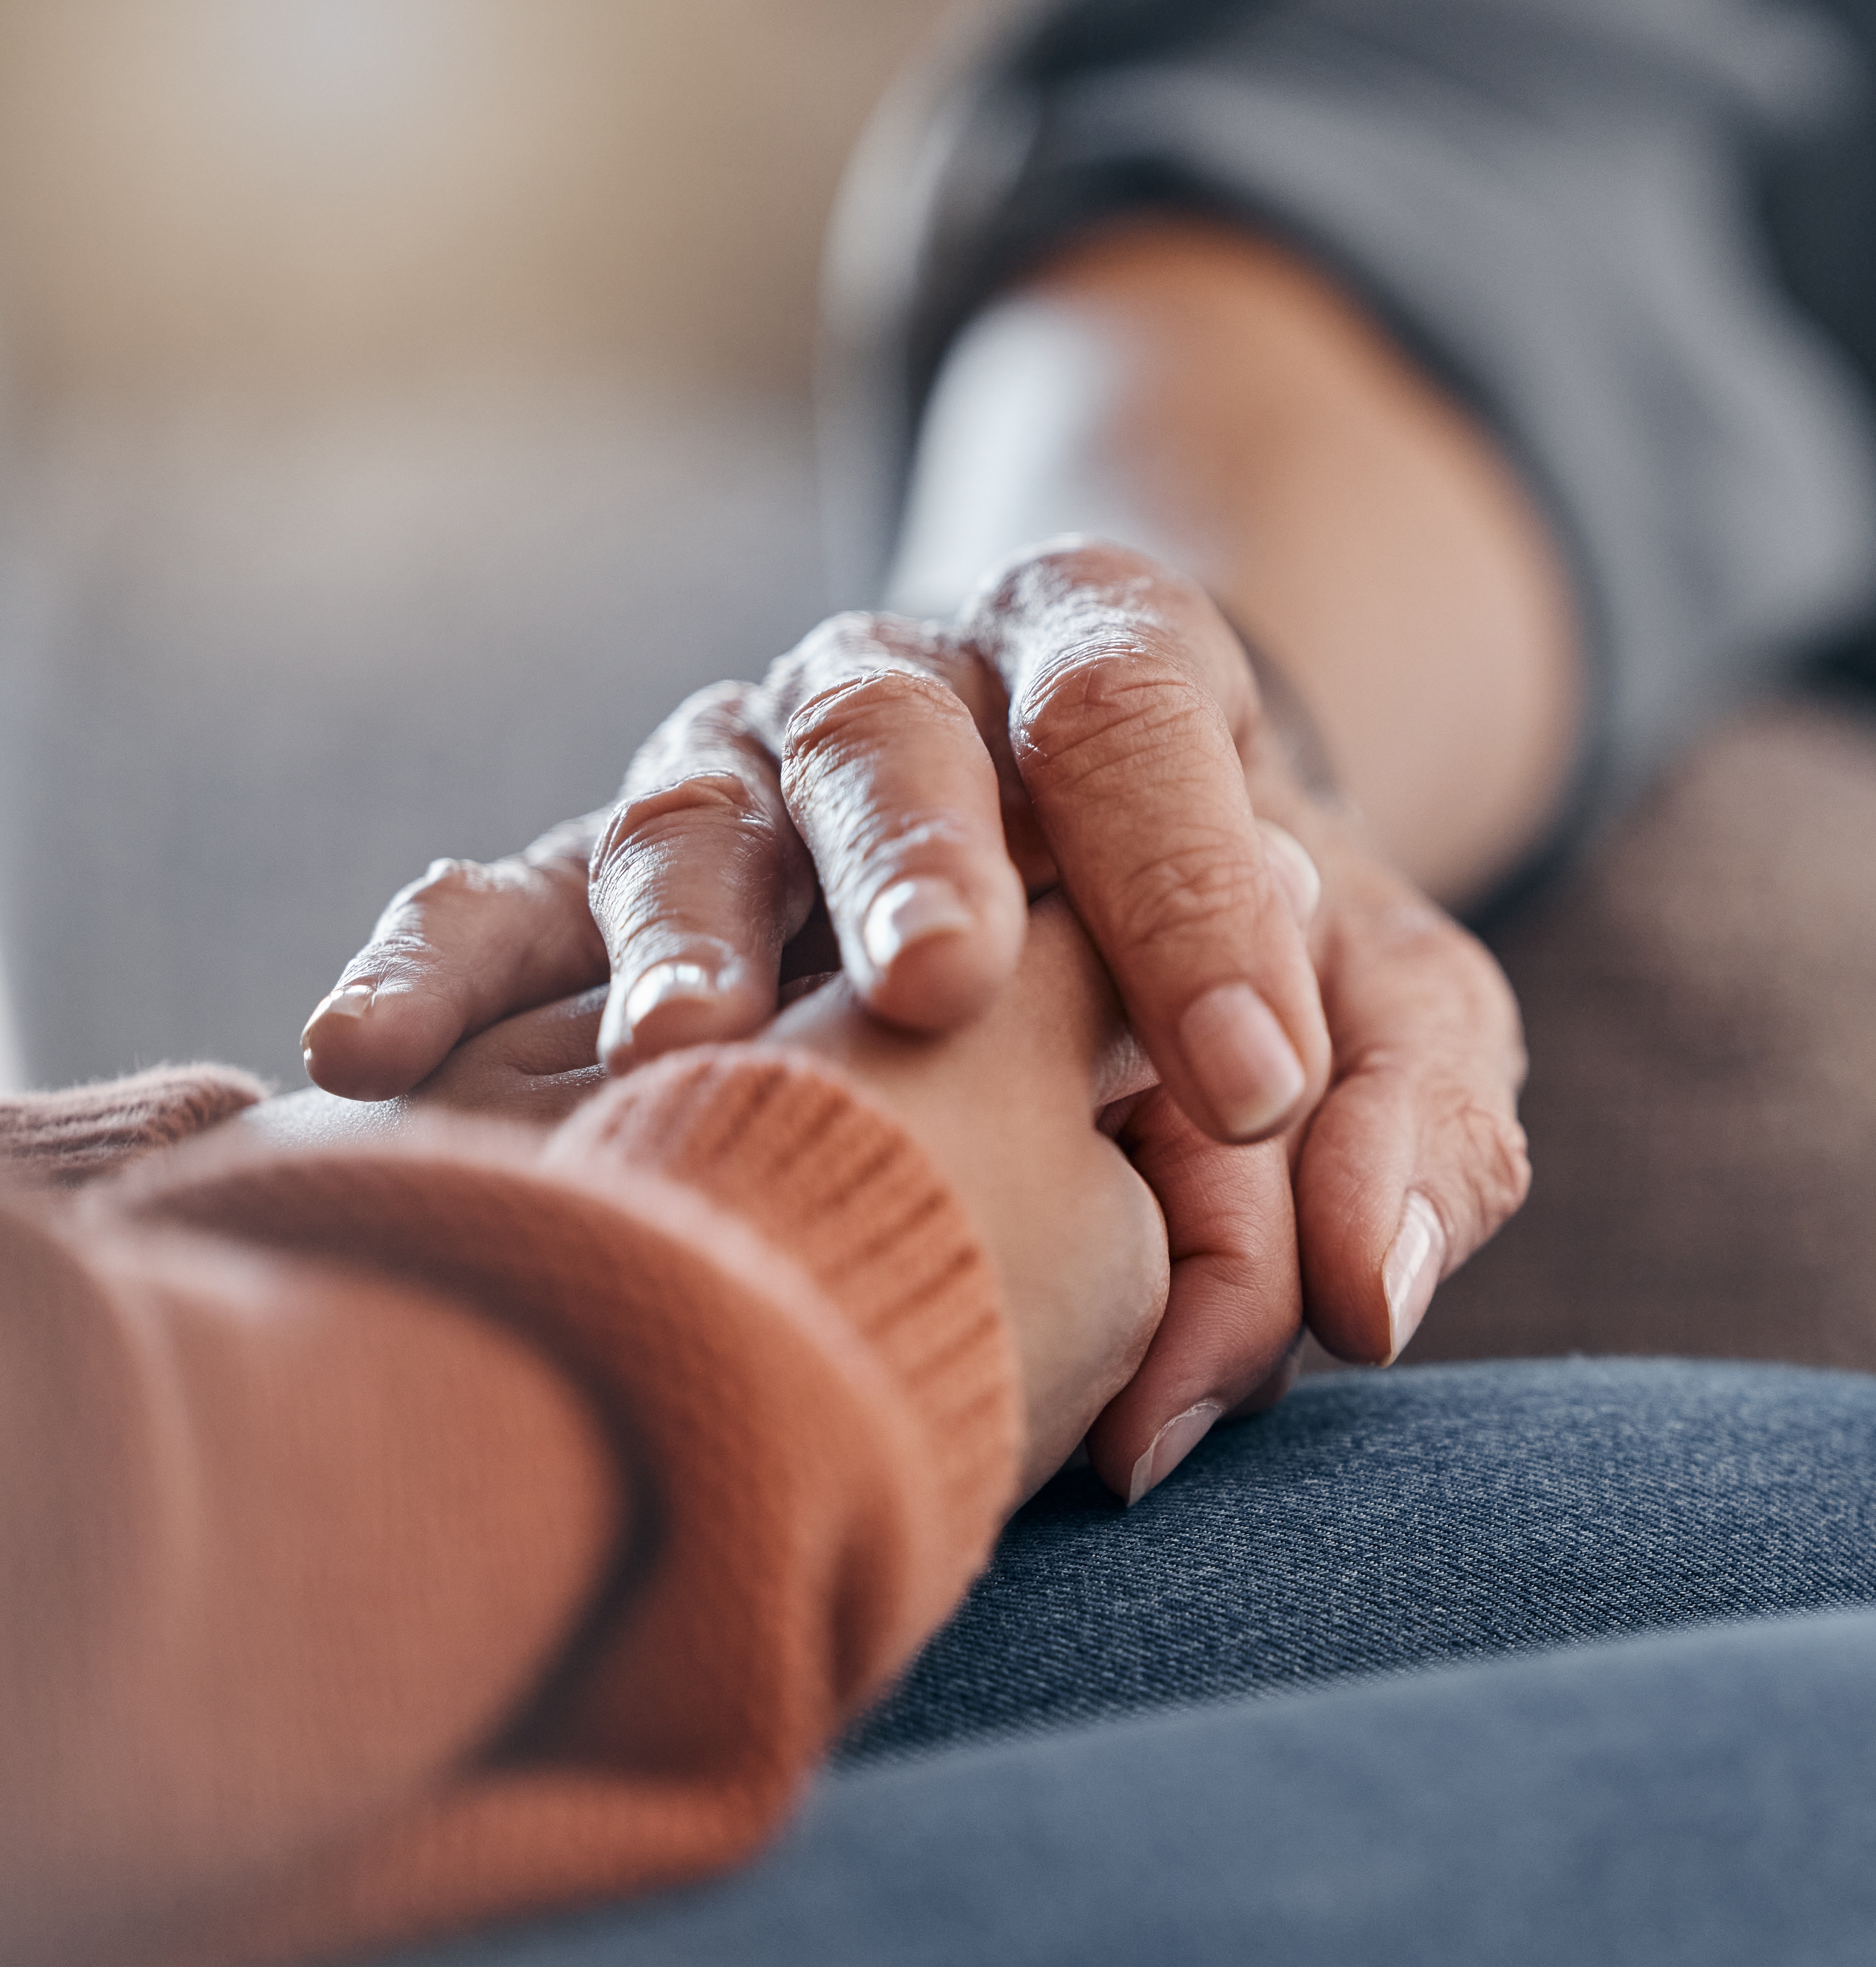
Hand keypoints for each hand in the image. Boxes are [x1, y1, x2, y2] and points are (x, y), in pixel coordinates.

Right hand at [299, 541, 1530, 1476]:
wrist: (1116, 875)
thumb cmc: (1263, 961)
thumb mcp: (1388, 1008)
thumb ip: (1415, 1118)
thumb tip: (1375, 1296)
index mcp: (1114, 670)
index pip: (1148, 733)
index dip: (1199, 893)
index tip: (1254, 1082)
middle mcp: (909, 691)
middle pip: (899, 734)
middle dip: (919, 858)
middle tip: (942, 990)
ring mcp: (740, 775)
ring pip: (690, 810)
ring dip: (683, 930)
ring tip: (682, 1052)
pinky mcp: (602, 880)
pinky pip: (499, 902)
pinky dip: (435, 964)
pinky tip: (370, 1056)